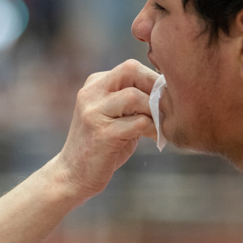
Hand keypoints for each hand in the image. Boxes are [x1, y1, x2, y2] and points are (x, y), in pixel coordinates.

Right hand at [48, 59, 158, 202]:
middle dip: (155, 86)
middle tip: (169, 106)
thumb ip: (135, 102)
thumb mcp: (116, 117)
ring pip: (135, 96)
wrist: (73, 175)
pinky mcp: (102, 134)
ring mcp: (93, 113)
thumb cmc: (102, 147)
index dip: (153, 78)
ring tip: (162, 124)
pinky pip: (139, 122)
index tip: (167, 96)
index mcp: (94, 85)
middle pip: (130, 70)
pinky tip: (157, 138)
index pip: (130, 67)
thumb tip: (169, 91)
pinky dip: (154, 129)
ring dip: (155, 110)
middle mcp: (90, 94)